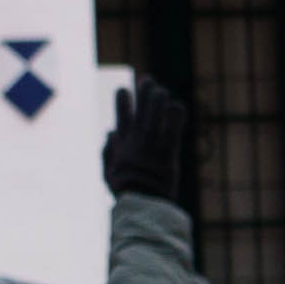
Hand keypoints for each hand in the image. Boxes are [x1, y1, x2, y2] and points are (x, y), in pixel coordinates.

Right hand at [100, 74, 188, 201]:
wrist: (141, 203)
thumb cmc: (125, 190)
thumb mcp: (108, 171)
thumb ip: (107, 151)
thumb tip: (110, 132)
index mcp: (122, 143)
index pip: (121, 116)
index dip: (122, 101)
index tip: (123, 89)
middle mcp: (137, 138)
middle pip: (141, 108)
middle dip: (144, 92)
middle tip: (148, 81)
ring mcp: (153, 142)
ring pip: (156, 111)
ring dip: (158, 99)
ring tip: (161, 91)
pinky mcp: (169, 150)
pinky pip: (174, 127)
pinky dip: (175, 115)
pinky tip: (177, 106)